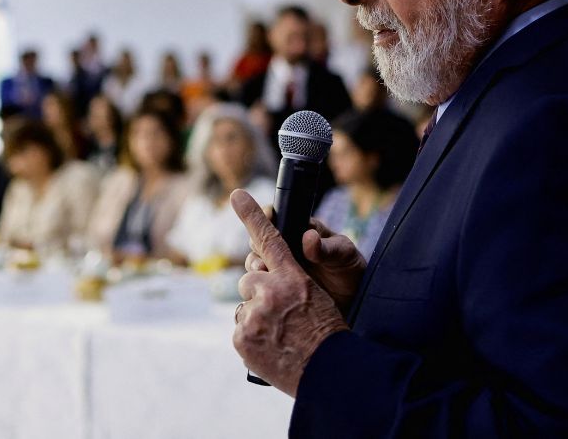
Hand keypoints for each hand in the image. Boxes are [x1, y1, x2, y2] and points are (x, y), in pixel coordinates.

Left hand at [232, 190, 348, 396]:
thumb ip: (289, 282)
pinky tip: (271, 347)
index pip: (269, 239)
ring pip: (244, 306)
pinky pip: (240, 329)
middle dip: (259, 291)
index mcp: (292, 277)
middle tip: (279, 313)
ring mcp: (254, 314)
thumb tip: (265, 275)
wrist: (330, 373)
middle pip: (249, 278)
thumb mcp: (317, 299)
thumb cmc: (328, 335)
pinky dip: (252, 338)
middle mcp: (270, 291)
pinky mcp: (242, 337)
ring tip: (279, 334)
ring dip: (256, 316)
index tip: (237, 195)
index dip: (252, 215)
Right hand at [245, 217, 366, 312]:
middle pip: (261, 238)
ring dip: (255, 263)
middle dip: (257, 242)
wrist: (351, 301)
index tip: (267, 216)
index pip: (278, 216)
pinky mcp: (277, 284)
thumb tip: (309, 237)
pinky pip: (261, 281)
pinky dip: (259, 282)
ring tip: (261, 268)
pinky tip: (263, 287)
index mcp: (302, 230)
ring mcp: (280, 265)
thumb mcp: (343, 256)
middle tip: (260, 247)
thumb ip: (326, 248)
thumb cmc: (349, 270)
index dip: (267, 215)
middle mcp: (287, 246)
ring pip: (257, 259)